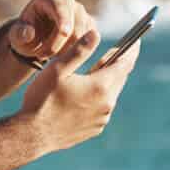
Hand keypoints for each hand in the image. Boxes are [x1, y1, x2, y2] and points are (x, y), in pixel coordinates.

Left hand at [9, 0, 95, 62]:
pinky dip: (76, 50)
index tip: (64, 33)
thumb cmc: (24, 36)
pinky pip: (89, 39)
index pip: (59, 6)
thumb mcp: (16, 37)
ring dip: (66, 49)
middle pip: (74, 21)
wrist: (35, 40)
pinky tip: (60, 54)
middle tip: (41, 56)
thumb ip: (20, 35)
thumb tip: (29, 32)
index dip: (63, 19)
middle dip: (59, 42)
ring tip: (47, 55)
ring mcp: (79, 10)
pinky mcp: (88, 23)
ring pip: (83, 32)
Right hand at [19, 27, 139, 152]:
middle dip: (116, 64)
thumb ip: (79, 50)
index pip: (125, 63)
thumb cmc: (42, 99)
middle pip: (120, 77)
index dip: (132, 49)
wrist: (32, 135)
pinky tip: (82, 96)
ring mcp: (102, 118)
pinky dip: (98, 98)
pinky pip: (102, 108)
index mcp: (100, 86)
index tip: (137, 39)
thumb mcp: (57, 69)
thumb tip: (96, 34)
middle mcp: (107, 104)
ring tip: (89, 75)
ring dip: (105, 82)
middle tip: (108, 53)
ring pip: (111, 93)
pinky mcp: (95, 129)